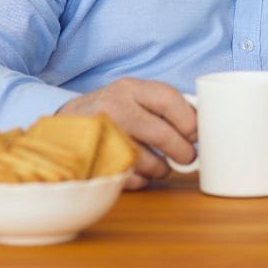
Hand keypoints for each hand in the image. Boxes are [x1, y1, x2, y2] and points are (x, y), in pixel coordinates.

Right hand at [60, 78, 196, 190]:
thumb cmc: (112, 110)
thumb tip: (202, 125)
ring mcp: (102, 135)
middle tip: (188, 157)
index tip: (197, 133)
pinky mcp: (94, 161)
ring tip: (163, 167)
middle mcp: (114, 108)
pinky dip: (141, 179)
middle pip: (161, 134)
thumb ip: (163, 106)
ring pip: (146, 160)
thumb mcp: (134, 96)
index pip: (169, 99)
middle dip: (182, 151)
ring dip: (162, 169)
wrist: (66, 124)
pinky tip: (141, 173)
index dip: (189, 120)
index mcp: (130, 88)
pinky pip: (129, 177)